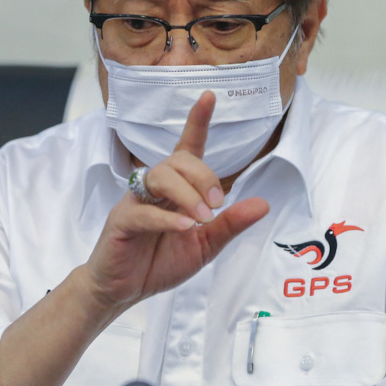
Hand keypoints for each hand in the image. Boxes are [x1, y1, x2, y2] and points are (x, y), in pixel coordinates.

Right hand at [83, 90, 269, 310]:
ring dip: (186, 194)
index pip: (188, 148)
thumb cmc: (160, 261)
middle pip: (178, 160)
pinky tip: (184, 227)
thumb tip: (264, 204)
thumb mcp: (205, 246)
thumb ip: (230, 224)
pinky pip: (142, 210)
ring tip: (201, 219)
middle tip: (217, 204)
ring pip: (159, 176)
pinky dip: (166, 218)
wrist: (122, 290)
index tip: (209, 96)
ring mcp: (135, 201)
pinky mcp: (121, 221)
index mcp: (177, 190)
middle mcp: (155, 188)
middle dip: (203, 176)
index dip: (197, 121)